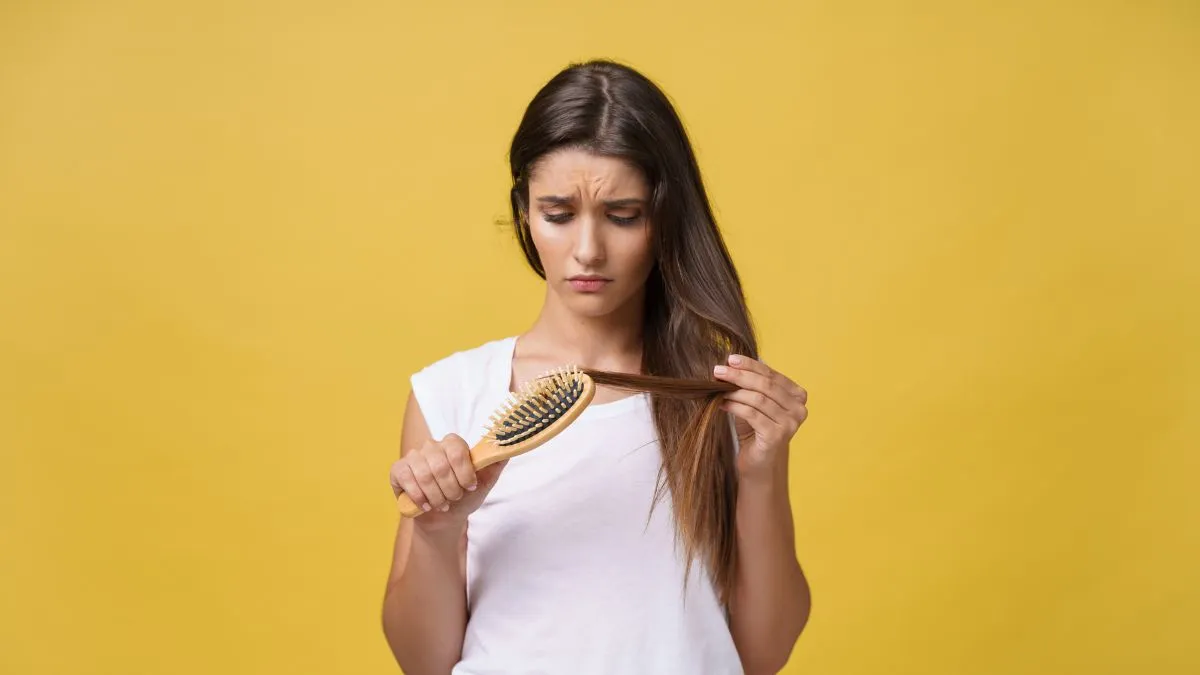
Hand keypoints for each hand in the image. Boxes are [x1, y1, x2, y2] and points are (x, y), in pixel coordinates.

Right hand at [389, 433, 507, 529]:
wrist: (443, 516)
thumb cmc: (464, 496)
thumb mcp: (485, 482)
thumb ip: (495, 463)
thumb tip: (509, 446)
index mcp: (453, 443)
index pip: (458, 450)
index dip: (464, 474)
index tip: (470, 487)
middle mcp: (432, 445)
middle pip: (441, 466)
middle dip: (450, 490)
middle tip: (454, 499)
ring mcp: (413, 456)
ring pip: (425, 475)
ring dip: (436, 496)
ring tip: (442, 505)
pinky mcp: (398, 470)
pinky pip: (407, 479)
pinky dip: (419, 496)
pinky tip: (426, 505)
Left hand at [712, 354, 807, 480]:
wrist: (757, 462)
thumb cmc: (755, 429)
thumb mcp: (754, 402)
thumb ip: (750, 384)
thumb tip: (731, 364)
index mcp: (798, 396)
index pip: (772, 374)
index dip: (750, 365)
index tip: (730, 359)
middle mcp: (799, 409)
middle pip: (765, 385)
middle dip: (739, 375)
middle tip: (718, 371)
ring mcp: (791, 423)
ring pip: (758, 399)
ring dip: (735, 391)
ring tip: (718, 388)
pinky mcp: (777, 436)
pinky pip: (752, 414)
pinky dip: (735, 406)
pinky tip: (722, 404)